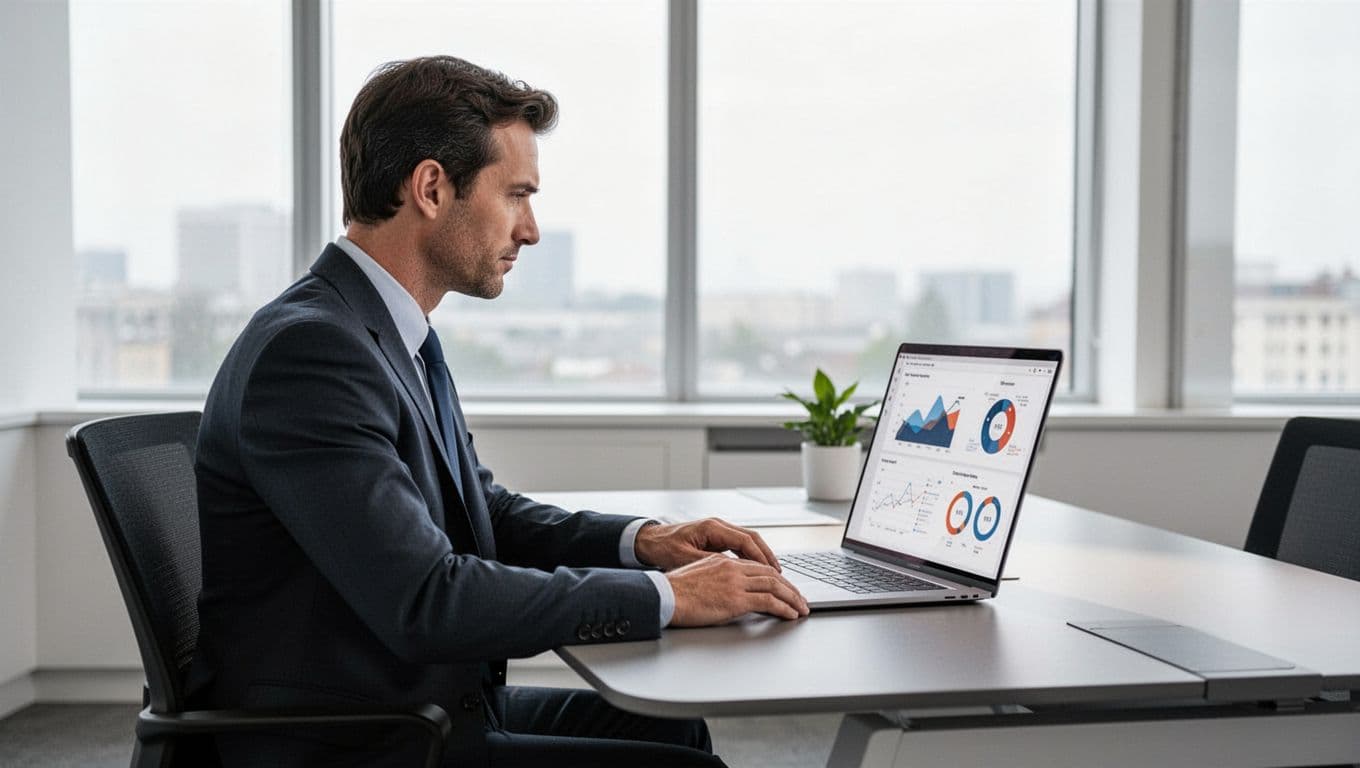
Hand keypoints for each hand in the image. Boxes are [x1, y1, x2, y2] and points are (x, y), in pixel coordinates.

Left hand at [634, 518, 780, 570]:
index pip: (745, 540)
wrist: (647, 540)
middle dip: (767, 556)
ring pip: (747, 541)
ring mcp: (716, 530)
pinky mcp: (714, 537)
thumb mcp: (686, 558)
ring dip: (760, 556)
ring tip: (772, 573)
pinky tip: (754, 569)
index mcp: (712, 528)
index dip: (761, 557)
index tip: (772, 571)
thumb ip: (710, 563)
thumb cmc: (662, 548)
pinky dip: (749, 557)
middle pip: (751, 538)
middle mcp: (717, 526)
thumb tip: (733, 571)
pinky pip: (738, 545)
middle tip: (779, 573)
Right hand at [666, 553, 809, 625]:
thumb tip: (723, 589)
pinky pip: (768, 601)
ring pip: (774, 586)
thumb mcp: (697, 576)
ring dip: (792, 598)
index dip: (774, 577)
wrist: (664, 596)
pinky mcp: (736, 600)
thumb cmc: (673, 591)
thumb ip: (715, 577)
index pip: (757, 567)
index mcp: (723, 562)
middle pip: (770, 575)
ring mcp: (736, 583)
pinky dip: (784, 608)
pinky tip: (791, 614)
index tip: (783, 586)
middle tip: (799, 598)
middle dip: (789, 587)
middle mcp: (733, 569)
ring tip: (802, 608)